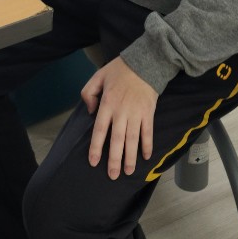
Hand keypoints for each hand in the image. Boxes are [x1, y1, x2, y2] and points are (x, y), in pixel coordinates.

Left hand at [82, 57, 156, 178]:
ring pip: (132, 139)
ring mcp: (136, 113)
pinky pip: (148, 132)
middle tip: (112, 175)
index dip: (96, 147)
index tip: (94, 162)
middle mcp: (121, 112)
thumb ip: (88, 93)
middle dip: (114, 159)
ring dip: (130, 157)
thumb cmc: (119, 70)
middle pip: (116, 140)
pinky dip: (147, 145)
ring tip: (128, 172)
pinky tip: (146, 157)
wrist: (145, 62)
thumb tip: (90, 111)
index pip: (100, 130)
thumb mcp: (98, 76)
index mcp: (107, 103)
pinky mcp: (148, 113)